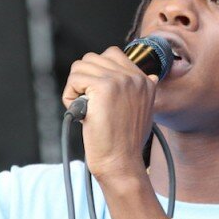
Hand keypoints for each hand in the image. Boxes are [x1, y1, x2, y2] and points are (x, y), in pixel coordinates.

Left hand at [62, 47, 155, 183]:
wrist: (121, 163)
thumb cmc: (125, 143)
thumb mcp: (140, 111)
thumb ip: (138, 91)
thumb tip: (149, 76)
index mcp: (145, 80)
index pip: (111, 54)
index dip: (96, 74)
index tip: (98, 98)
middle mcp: (135, 76)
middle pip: (92, 59)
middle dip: (83, 80)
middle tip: (89, 105)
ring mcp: (120, 80)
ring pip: (80, 66)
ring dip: (75, 88)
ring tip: (85, 109)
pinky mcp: (104, 87)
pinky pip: (74, 79)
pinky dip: (69, 97)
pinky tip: (81, 113)